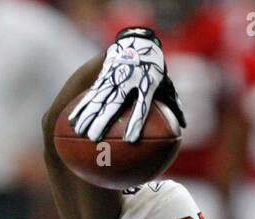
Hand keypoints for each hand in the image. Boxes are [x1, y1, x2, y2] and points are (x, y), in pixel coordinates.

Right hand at [69, 27, 184, 142]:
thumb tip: (183, 126)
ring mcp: (114, 77)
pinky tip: (72, 121)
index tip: (131, 140)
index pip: (141, 105)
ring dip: (87, 115)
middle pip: (114, 103)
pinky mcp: (103, 76)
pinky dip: (81, 107)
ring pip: (98, 99)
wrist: (138, 41)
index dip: (136, 121)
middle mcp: (129, 79)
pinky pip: (90, 94)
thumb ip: (174, 103)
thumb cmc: (154, 68)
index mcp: (147, 83)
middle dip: (103, 120)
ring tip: (79, 132)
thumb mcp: (167, 83)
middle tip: (94, 138)